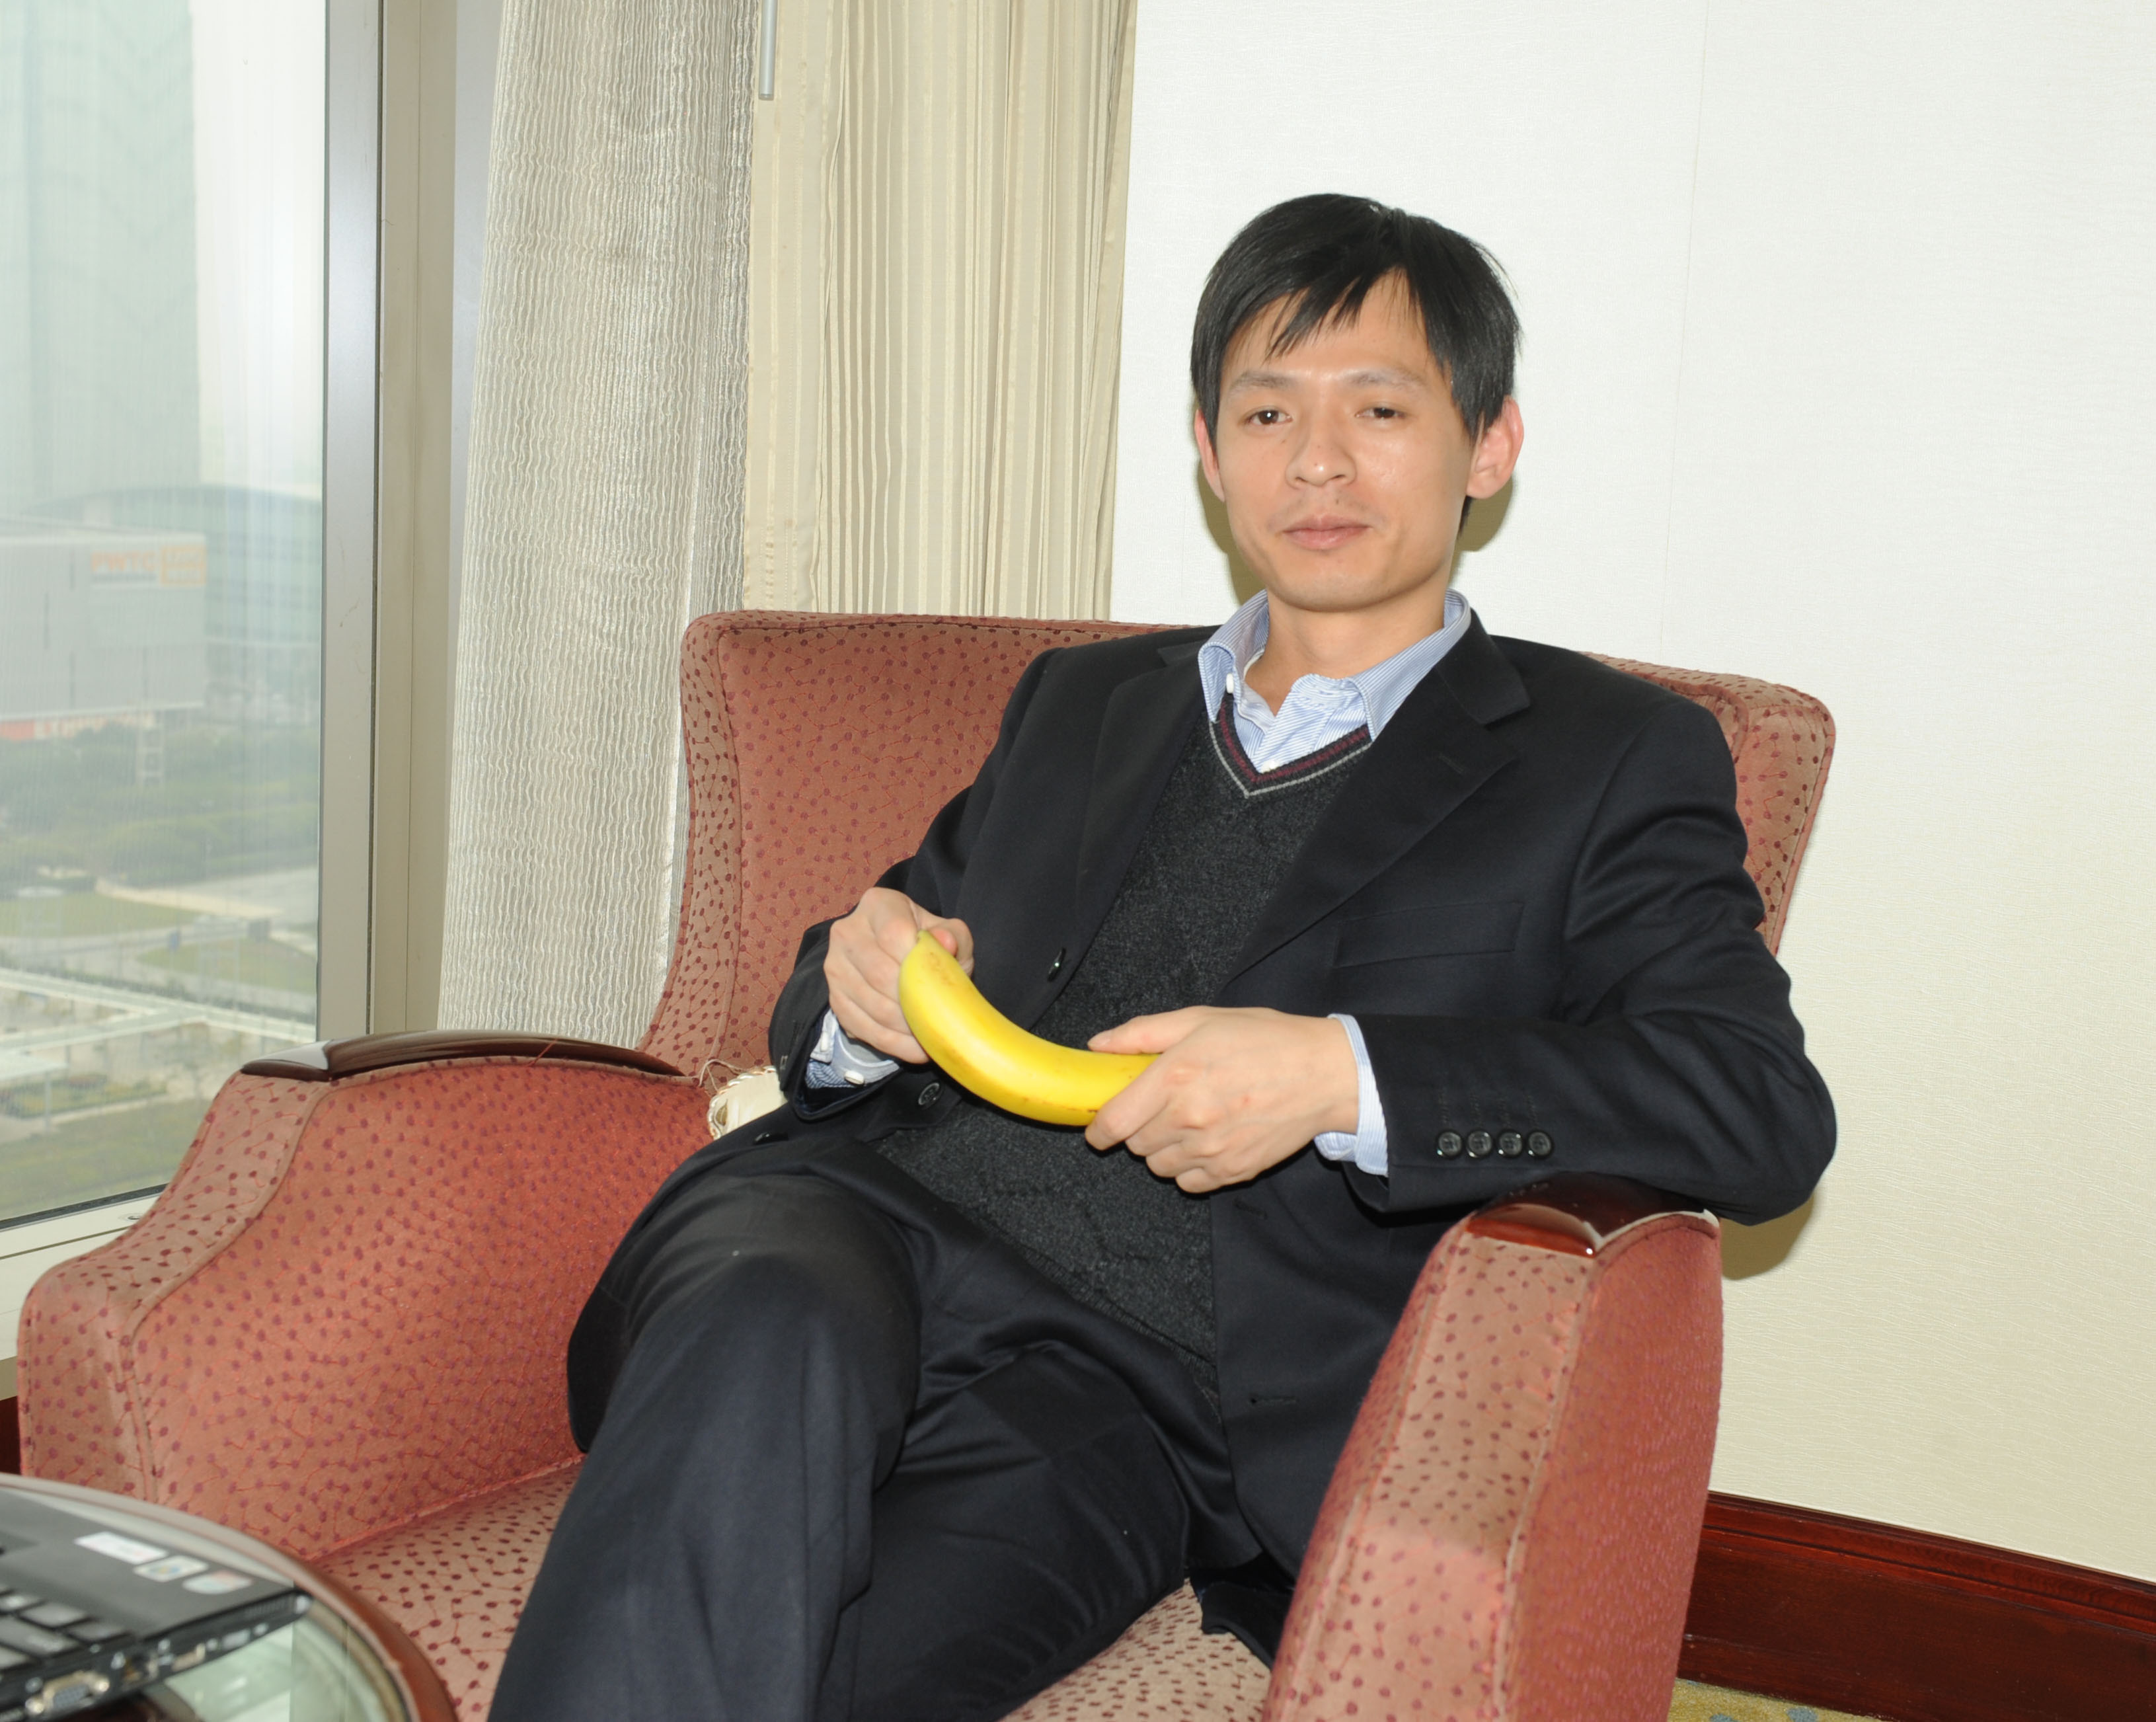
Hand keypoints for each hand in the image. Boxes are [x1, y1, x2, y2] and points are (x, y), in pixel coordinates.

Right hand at [823, 887, 971, 1064]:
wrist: (895, 957)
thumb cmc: (926, 944)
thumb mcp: (948, 935)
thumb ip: (953, 936)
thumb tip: (946, 944)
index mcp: (878, 905)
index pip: (894, 933)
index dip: (918, 961)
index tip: (939, 983)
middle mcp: (847, 931)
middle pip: (880, 973)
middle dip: (913, 1002)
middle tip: (939, 1020)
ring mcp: (835, 965)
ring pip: (871, 1004)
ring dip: (905, 1027)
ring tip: (931, 1037)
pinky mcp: (833, 996)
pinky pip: (861, 1025)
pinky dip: (891, 1043)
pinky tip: (915, 1049)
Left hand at [1084, 1008, 1357, 1192]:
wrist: (1324, 1074)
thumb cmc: (1265, 1040)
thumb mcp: (1200, 1019)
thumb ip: (1142, 1033)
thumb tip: (1098, 1045)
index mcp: (1175, 1076)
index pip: (1114, 1121)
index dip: (1099, 1129)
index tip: (1100, 1126)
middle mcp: (1189, 1118)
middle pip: (1135, 1145)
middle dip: (1140, 1127)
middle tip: (1163, 1105)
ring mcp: (1212, 1150)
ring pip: (1159, 1166)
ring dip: (1164, 1148)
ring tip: (1189, 1121)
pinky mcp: (1233, 1171)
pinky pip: (1189, 1183)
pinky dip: (1189, 1167)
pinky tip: (1207, 1141)